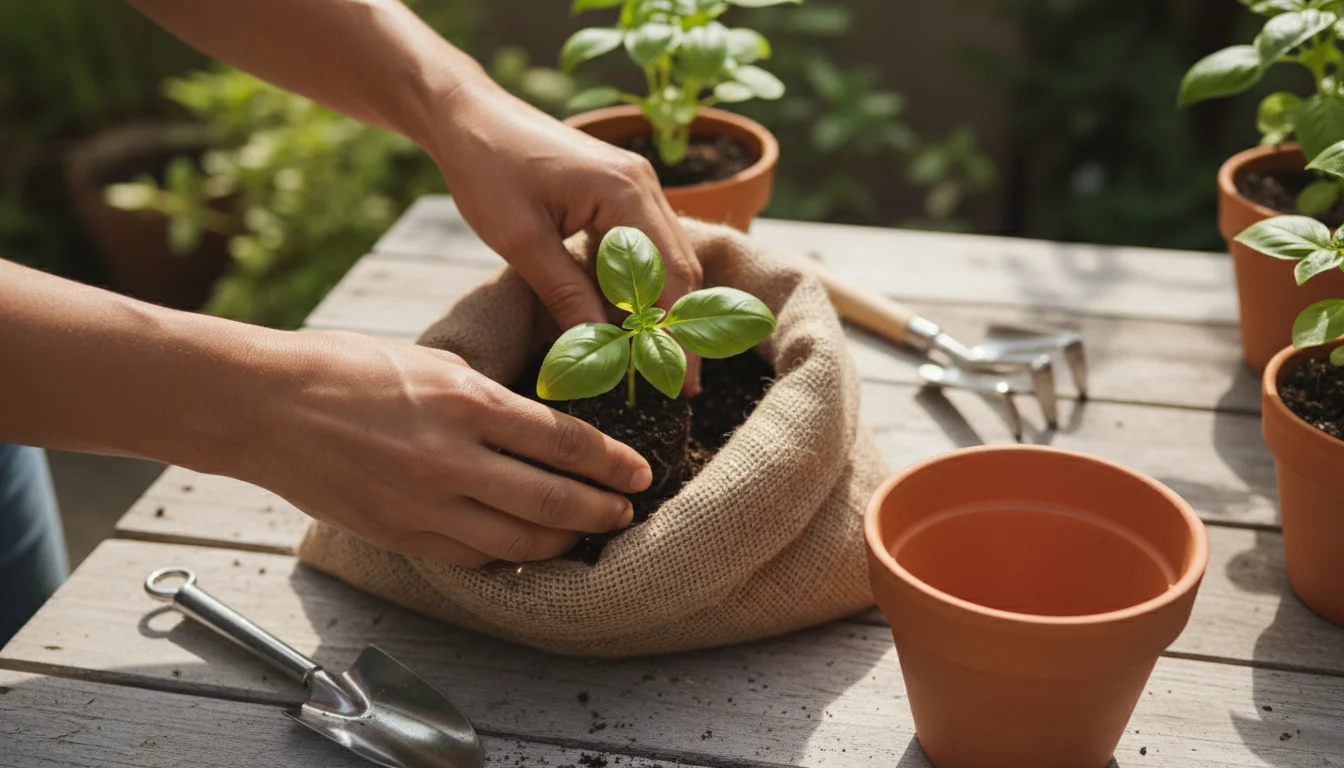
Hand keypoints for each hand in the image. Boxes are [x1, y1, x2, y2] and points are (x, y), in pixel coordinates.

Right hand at [242, 331, 652, 565]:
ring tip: (585, 533)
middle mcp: (453, 458)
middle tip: (627, 511)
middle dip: (603, 510)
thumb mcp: (433, 362)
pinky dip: (509, 555)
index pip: (567, 442)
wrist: (263, 405)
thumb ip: (489, 400)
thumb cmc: (345, 369)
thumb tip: (545, 429)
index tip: (641, 471)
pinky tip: (526, 546)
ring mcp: (425, 504)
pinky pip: (473, 556)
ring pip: (519, 540)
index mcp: (467, 401)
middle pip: (555, 500)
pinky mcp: (400, 534)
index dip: (614, 462)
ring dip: (564, 540)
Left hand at [426, 79, 703, 394]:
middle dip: (677, 328)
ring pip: (665, 260)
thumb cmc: (487, 168)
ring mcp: (635, 185)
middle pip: (679, 270)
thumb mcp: (522, 242)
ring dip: (660, 309)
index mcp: (625, 191)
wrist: (468, 115)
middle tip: (677, 384)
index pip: (668, 277)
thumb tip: (603, 350)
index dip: (674, 334)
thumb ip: (567, 295)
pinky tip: (629, 320)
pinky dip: (640, 285)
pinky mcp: (620, 190)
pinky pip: (644, 245)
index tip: (679, 383)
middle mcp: (642, 184)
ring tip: (655, 361)